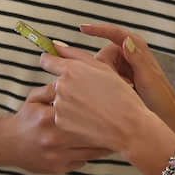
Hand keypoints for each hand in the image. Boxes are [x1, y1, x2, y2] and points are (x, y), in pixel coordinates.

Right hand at [2, 84, 111, 173]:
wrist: (9, 144)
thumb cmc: (26, 118)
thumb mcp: (34, 98)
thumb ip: (53, 89)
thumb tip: (72, 77)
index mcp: (48, 117)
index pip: (81, 112)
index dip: (100, 111)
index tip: (113, 107)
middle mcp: (54, 137)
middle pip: (91, 133)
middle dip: (108, 129)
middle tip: (122, 122)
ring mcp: (57, 155)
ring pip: (91, 150)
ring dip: (105, 143)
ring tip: (117, 134)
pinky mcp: (59, 167)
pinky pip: (83, 161)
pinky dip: (92, 154)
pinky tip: (99, 146)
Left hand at [39, 44, 154, 152]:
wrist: (128, 128)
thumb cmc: (120, 97)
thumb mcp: (103, 68)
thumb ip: (76, 54)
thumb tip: (56, 47)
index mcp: (71, 69)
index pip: (46, 60)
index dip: (51, 62)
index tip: (54, 65)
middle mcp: (61, 86)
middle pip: (56, 82)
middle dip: (67, 86)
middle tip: (89, 94)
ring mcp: (59, 105)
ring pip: (59, 100)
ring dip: (70, 102)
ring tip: (92, 108)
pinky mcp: (60, 122)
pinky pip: (61, 116)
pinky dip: (71, 117)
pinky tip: (88, 118)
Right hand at [81, 24, 174, 121]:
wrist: (165, 112)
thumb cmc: (161, 95)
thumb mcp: (147, 77)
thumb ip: (136, 57)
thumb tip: (125, 40)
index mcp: (138, 46)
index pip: (114, 33)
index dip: (97, 29)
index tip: (83, 28)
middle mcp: (130, 51)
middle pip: (104, 52)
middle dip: (105, 67)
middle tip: (117, 81)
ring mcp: (126, 62)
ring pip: (103, 64)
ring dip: (108, 75)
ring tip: (124, 86)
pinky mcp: (122, 72)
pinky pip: (106, 72)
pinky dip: (109, 80)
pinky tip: (120, 88)